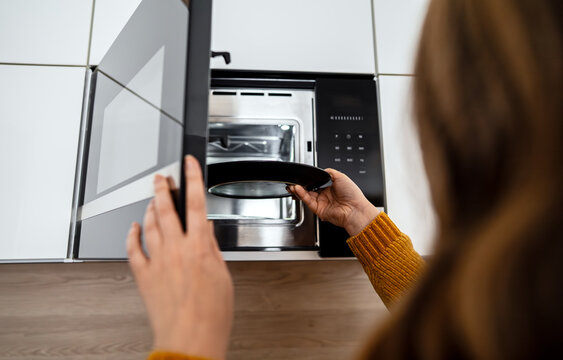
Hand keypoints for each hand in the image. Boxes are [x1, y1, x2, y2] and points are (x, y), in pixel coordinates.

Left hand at [126, 155, 232, 359]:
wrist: (190, 339)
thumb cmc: (211, 314)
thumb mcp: (223, 276)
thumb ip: (212, 250)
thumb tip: (207, 232)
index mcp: (199, 247)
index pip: (196, 203)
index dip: (193, 179)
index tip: (189, 164)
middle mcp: (175, 250)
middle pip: (166, 208)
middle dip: (163, 188)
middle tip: (161, 176)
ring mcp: (157, 261)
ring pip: (149, 224)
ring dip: (151, 207)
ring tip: (153, 199)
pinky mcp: (144, 275)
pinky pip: (133, 248)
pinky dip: (132, 234)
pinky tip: (134, 227)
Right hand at [287, 168, 379, 235]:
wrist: (355, 209)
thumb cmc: (352, 195)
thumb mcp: (341, 176)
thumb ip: (329, 172)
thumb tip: (321, 170)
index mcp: (331, 188)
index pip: (315, 183)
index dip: (308, 180)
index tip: (302, 176)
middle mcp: (325, 196)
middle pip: (309, 190)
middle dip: (300, 185)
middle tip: (293, 180)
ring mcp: (322, 203)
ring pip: (306, 195)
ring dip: (298, 190)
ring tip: (292, 184)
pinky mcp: (319, 210)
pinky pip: (308, 201)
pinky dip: (301, 194)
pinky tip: (297, 188)